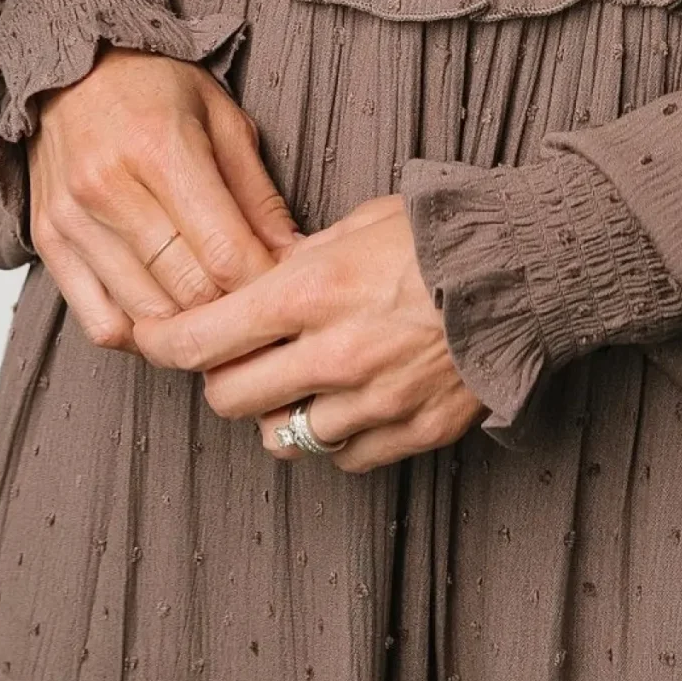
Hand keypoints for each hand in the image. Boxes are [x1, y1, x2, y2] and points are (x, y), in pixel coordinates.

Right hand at [26, 50, 301, 351]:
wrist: (71, 68)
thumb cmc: (154, 88)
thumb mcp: (223, 117)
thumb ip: (257, 192)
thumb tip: (292, 255)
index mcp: (161, 147)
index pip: (224, 251)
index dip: (264, 282)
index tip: (285, 286)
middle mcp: (109, 188)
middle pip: (187, 290)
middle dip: (232, 310)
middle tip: (256, 305)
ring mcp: (72, 220)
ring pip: (145, 317)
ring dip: (189, 328)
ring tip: (216, 312)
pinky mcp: (48, 243)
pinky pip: (97, 323)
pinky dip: (138, 335)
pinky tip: (163, 315)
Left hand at [129, 192, 485, 471]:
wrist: (530, 271)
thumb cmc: (443, 235)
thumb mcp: (360, 224)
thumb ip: (300, 259)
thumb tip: (253, 279)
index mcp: (312, 293)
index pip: (203, 339)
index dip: (163, 343)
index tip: (151, 339)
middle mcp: (332, 355)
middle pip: (229, 397)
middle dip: (220, 379)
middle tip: (236, 358)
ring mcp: (371, 403)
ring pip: (282, 438)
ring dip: (280, 411)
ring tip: (302, 379)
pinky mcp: (409, 434)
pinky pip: (343, 456)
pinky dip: (336, 434)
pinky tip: (352, 398)